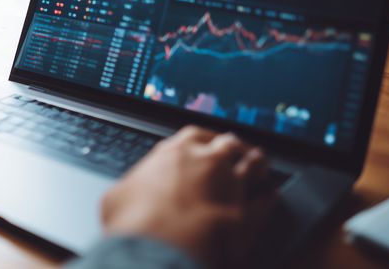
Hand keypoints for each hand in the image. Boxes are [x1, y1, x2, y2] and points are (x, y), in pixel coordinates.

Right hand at [101, 126, 274, 267]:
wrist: (158, 253)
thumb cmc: (133, 224)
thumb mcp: (116, 198)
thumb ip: (130, 188)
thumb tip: (126, 193)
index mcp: (173, 153)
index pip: (196, 135)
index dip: (205, 139)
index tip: (208, 142)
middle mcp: (206, 163)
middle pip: (229, 144)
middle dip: (234, 147)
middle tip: (237, 151)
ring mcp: (231, 186)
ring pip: (254, 165)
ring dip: (258, 164)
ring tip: (261, 163)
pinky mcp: (249, 215)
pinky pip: (267, 200)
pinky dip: (270, 196)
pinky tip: (271, 195)